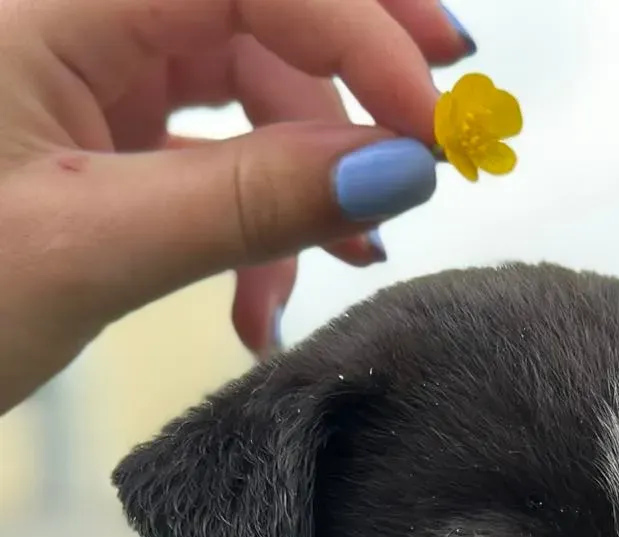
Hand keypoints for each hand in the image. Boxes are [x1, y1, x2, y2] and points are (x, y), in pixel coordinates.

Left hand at [0, 0, 468, 408]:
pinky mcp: (81, 126)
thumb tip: (399, 168)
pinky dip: (251, 213)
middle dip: (354, 79)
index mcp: (48, 1)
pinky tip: (264, 298)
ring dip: (306, 173)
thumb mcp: (92, 252)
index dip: (361, 30)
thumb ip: (250, 200)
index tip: (436, 127)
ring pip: (242, 78)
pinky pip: (203, 140)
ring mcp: (75, 65)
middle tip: (444, 144)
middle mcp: (68, 13)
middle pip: (257, 3)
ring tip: (341, 271)